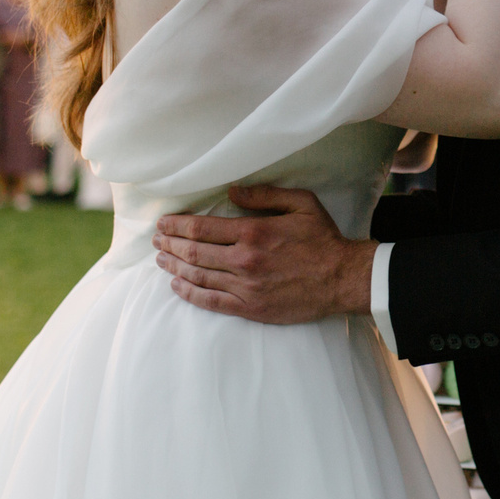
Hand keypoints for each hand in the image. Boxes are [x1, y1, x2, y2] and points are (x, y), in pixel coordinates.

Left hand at [153, 185, 376, 323]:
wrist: (343, 278)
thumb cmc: (323, 239)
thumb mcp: (301, 204)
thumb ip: (265, 195)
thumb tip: (232, 190)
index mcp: (252, 232)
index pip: (201, 228)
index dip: (177, 225)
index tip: (164, 223)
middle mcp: (243, 259)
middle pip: (193, 252)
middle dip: (169, 244)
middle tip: (156, 239)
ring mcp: (245, 286)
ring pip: (197, 276)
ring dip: (173, 267)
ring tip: (160, 259)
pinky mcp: (251, 308)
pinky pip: (211, 302)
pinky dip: (189, 293)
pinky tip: (177, 287)